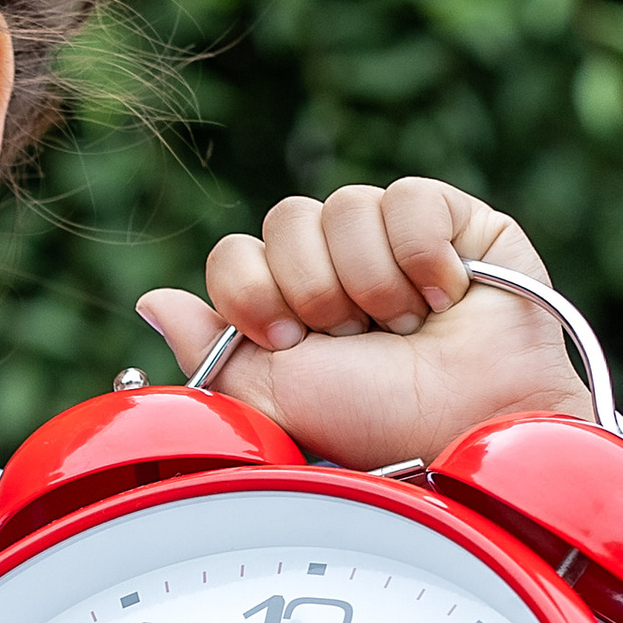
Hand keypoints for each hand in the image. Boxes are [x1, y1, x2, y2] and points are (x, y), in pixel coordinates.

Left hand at [135, 175, 583, 469]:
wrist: (471, 426)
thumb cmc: (380, 425)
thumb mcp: (274, 396)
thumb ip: (210, 347)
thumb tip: (151, 302)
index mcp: (290, 305)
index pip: (236, 254)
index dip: (252, 293)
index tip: (287, 343)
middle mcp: (338, 266)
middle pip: (284, 221)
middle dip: (313, 289)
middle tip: (353, 339)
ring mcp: (394, 238)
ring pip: (344, 207)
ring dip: (371, 281)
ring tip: (407, 328)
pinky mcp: (453, 219)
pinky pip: (407, 197)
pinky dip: (422, 254)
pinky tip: (445, 296)